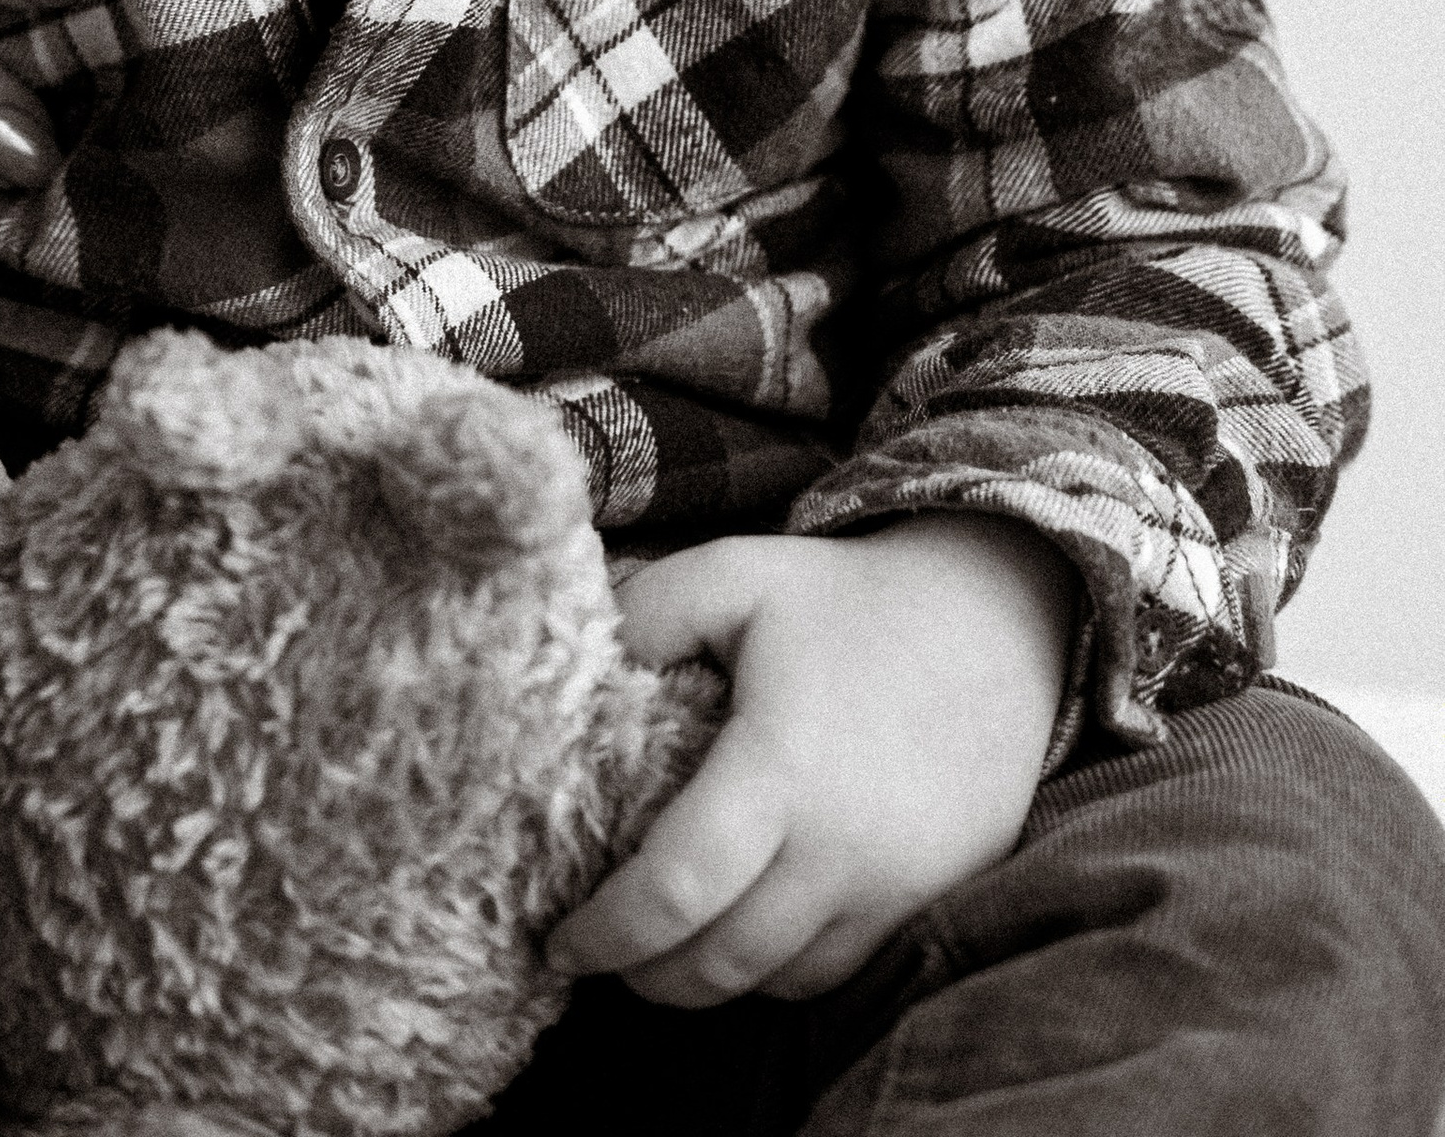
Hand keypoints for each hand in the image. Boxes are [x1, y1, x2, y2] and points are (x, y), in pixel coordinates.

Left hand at [548, 518, 1076, 1007]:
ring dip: (705, 980)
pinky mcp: (926, 903)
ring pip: (776, 980)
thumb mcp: (736, 574)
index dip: (607, 930)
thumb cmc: (849, 599)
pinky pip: (834, 971)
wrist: (999, 625)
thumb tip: (573, 681)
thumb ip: (646, 617)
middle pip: (721, 960)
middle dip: (643, 974)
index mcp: (782, 769)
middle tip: (593, 952)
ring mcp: (892, 889)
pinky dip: (772, 969)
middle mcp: (843, 850)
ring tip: (653, 949)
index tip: (557, 941)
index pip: (677, 889)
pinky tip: (734, 930)